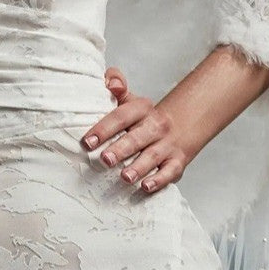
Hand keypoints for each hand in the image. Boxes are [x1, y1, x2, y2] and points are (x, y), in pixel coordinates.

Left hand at [83, 66, 193, 193]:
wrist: (180, 126)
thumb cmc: (144, 118)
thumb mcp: (130, 100)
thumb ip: (116, 85)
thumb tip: (111, 83)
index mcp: (141, 109)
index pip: (121, 116)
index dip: (104, 128)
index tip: (88, 141)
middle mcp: (155, 126)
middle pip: (137, 137)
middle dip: (121, 149)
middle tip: (105, 160)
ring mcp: (167, 145)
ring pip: (152, 156)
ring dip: (138, 167)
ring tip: (124, 177)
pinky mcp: (176, 162)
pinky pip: (170, 172)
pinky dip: (159, 180)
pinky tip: (146, 186)